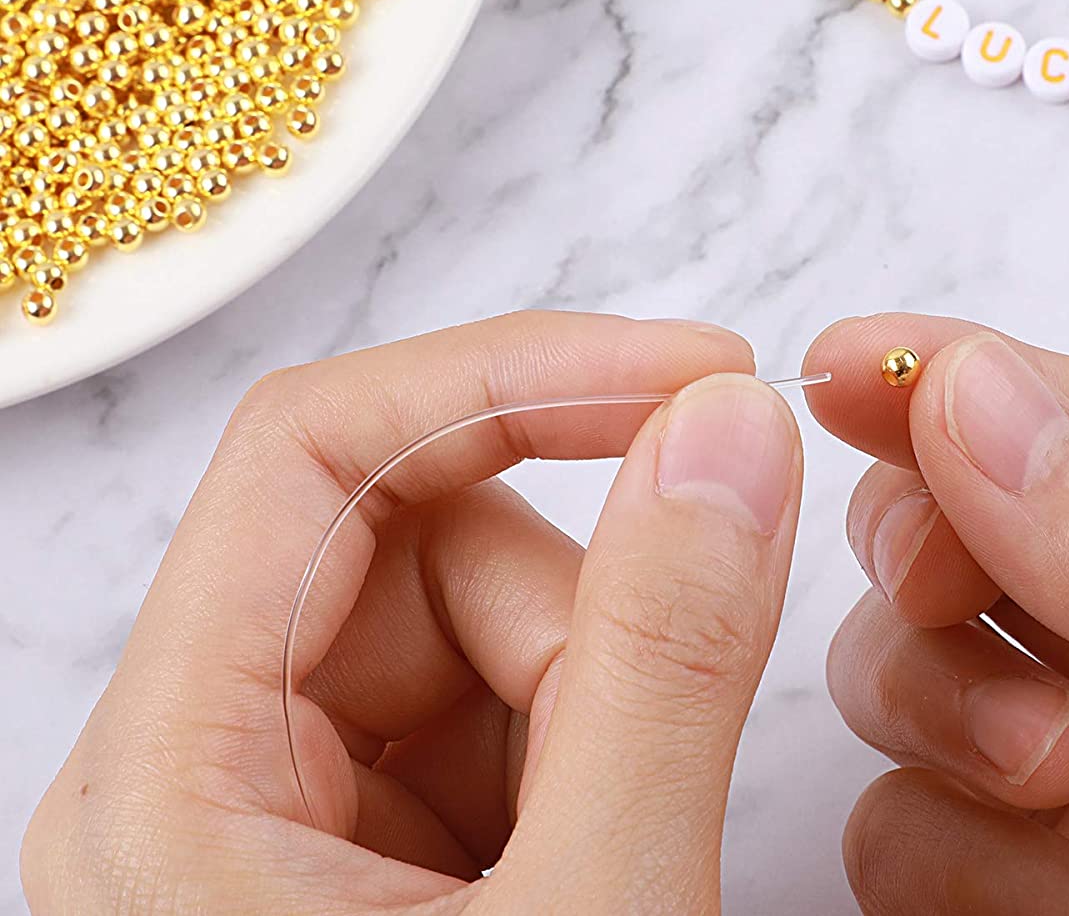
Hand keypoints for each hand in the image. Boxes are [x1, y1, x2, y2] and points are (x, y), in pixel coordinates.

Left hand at [24, 311, 801, 914]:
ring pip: (480, 618)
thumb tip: (731, 426)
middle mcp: (210, 770)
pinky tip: (600, 859)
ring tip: (615, 849)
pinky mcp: (376, 849)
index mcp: (174, 777)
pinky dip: (588, 745)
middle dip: (576, 599)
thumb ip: (665, 661)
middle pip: (414, 536)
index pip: (319, 448)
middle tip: (658, 736)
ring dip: (593, 688)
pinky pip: (507, 705)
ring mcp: (295, 811)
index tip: (696, 371)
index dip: (512, 374)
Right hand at [807, 313, 1068, 914]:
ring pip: (918, 678)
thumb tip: (971, 388)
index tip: (838, 364)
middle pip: (986, 535)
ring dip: (952, 718)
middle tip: (947, 589)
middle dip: (946, 554)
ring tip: (1061, 792)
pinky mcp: (1033, 911)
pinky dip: (946, 859)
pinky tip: (1049, 906)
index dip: (970, 378)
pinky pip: (902, 832)